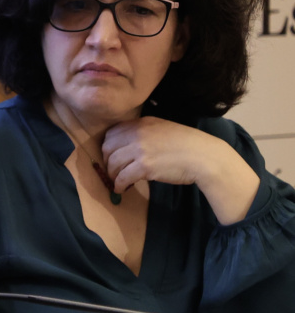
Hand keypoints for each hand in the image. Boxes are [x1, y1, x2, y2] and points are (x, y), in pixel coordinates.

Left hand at [102, 117, 258, 222]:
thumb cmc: (188, 145)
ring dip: (112, 175)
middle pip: (108, 148)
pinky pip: (122, 177)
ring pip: (113, 164)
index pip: (112, 133)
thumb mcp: (163, 129)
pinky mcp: (144, 166)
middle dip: (107, 161)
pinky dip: (119, 185)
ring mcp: (140, 150)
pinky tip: (121, 189)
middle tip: (112, 171)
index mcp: (143, 123)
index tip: (110, 156)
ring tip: (117, 181)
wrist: (205, 157)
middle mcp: (138, 134)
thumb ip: (145, 133)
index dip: (108, 147)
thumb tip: (127, 147)